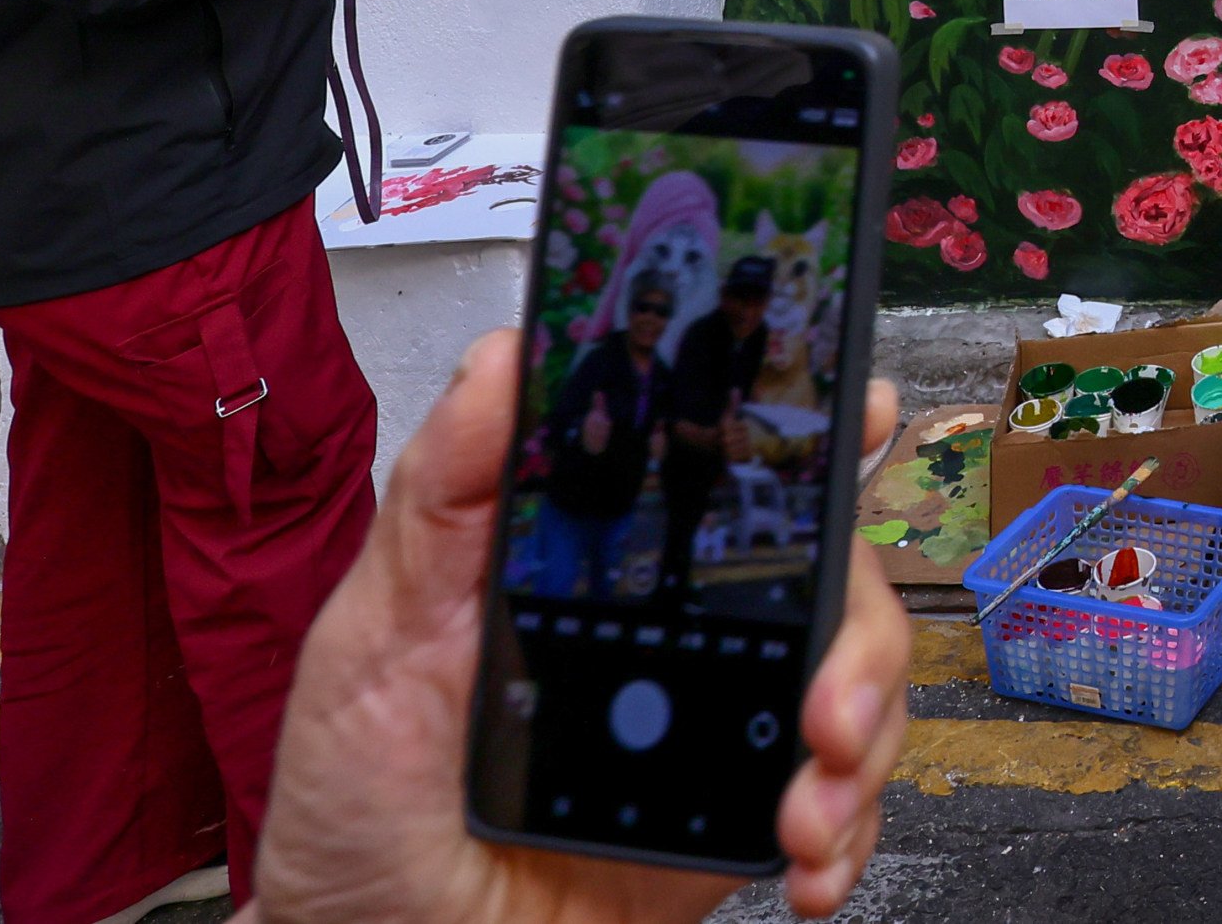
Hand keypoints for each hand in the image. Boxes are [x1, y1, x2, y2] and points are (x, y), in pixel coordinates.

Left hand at [238, 334, 909, 923]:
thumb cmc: (358, 802)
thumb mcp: (373, 632)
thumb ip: (441, 498)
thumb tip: (503, 361)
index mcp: (604, 565)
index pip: (728, 471)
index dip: (810, 429)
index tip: (863, 411)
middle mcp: (676, 632)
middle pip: (828, 577)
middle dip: (862, 632)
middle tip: (824, 704)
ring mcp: (714, 726)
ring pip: (857, 685)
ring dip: (863, 736)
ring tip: (806, 810)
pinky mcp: (732, 822)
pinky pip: (838, 806)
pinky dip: (848, 831)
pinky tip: (810, 860)